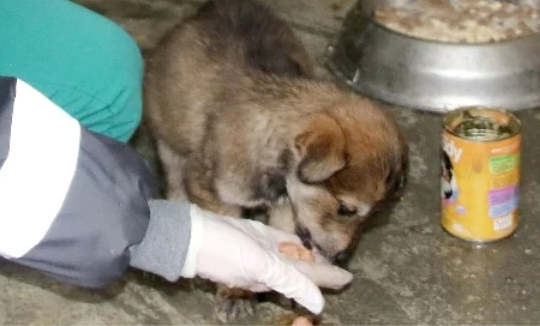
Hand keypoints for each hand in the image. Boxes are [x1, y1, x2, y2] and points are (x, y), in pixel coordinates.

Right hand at [181, 206, 352, 314]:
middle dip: (319, 270)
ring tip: (320, 255)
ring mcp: (259, 252)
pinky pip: (275, 242)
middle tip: (339, 269)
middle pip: (301, 270)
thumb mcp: (260, 266)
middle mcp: (268, 267)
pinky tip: (295, 242)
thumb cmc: (224, 250)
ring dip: (306, 257)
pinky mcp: (251, 237)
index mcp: (273, 276)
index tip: (349, 278)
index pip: (307, 279)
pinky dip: (288, 243)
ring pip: (289, 256)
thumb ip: (290, 281)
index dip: (328, 278)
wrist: (191, 235)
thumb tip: (319, 304)